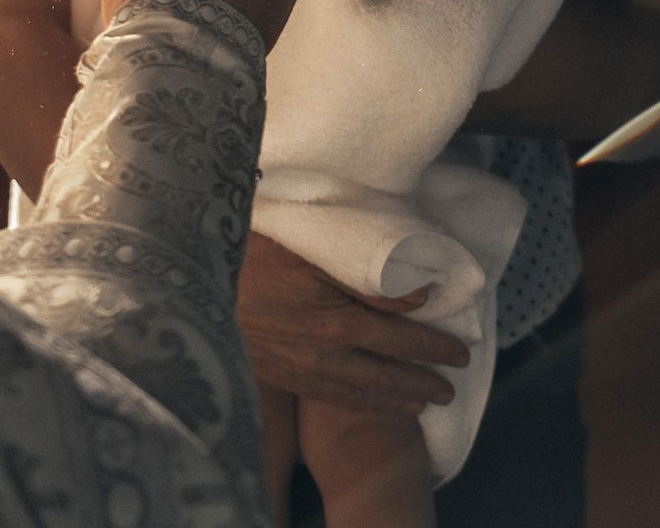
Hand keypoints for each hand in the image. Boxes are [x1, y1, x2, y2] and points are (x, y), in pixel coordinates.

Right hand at [236, 232, 471, 415]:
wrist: (199, 281)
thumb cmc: (260, 254)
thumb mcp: (317, 254)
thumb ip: (370, 278)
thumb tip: (419, 294)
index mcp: (339, 322)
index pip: (403, 341)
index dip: (435, 348)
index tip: (460, 353)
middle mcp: (326, 355)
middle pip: (388, 377)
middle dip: (424, 383)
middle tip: (451, 388)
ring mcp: (304, 371)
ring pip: (363, 394)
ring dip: (398, 400)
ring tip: (423, 405)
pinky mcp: (285, 376)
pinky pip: (333, 398)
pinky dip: (362, 405)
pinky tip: (375, 404)